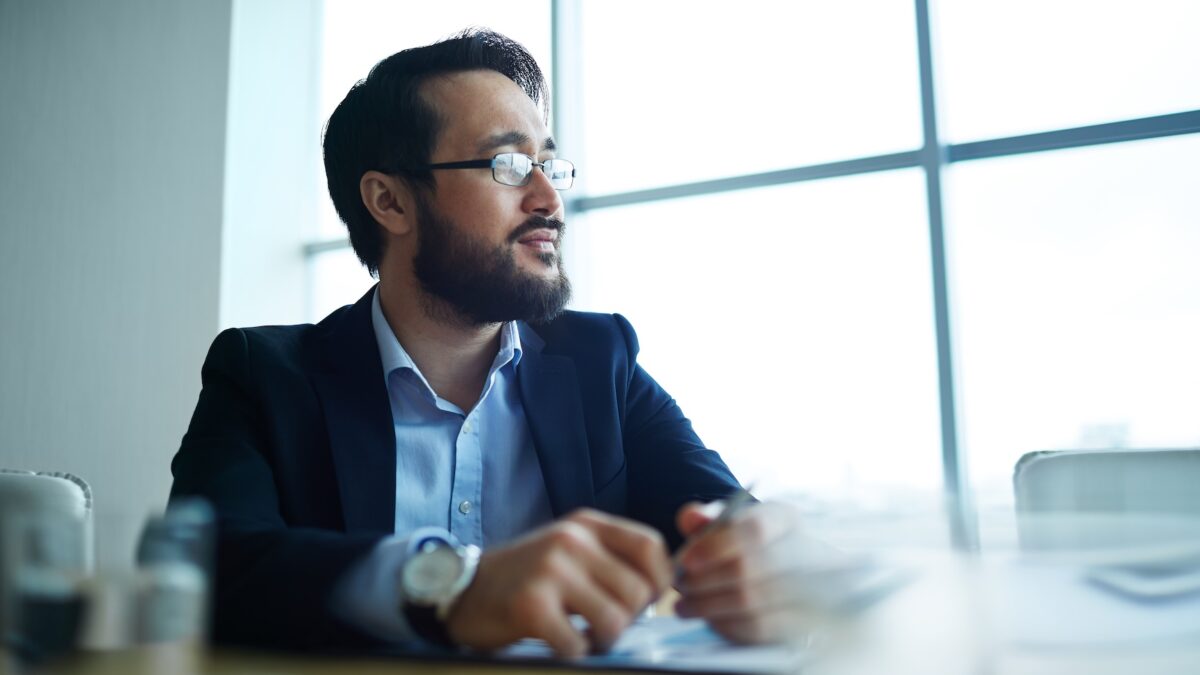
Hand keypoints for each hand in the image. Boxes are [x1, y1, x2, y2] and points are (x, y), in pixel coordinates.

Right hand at [444, 508, 671, 656]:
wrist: (464, 589)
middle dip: (629, 619)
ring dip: (604, 640)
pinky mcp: (531, 605)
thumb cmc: (527, 576)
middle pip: (637, 591)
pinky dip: (575, 652)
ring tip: (584, 635)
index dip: (660, 580)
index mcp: (586, 524)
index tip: (648, 601)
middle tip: (604, 625)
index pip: (650, 546)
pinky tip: (560, 642)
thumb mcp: (570, 550)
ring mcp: (550, 570)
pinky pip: (578, 644)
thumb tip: (662, 589)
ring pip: (615, 620)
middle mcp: (571, 540)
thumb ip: (610, 558)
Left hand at [674, 500, 843, 643]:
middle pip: (748, 567)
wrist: (789, 579)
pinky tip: (707, 618)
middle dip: (704, 579)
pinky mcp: (800, 623)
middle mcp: (804, 550)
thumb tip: (691, 517)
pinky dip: (725, 624)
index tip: (685, 560)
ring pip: (749, 600)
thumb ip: (708, 519)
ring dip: (708, 605)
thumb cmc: (749, 547)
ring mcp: (808, 589)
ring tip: (684, 605)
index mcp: (784, 519)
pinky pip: (757, 627)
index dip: (716, 545)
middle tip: (680, 584)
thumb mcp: (731, 524)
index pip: (754, 528)